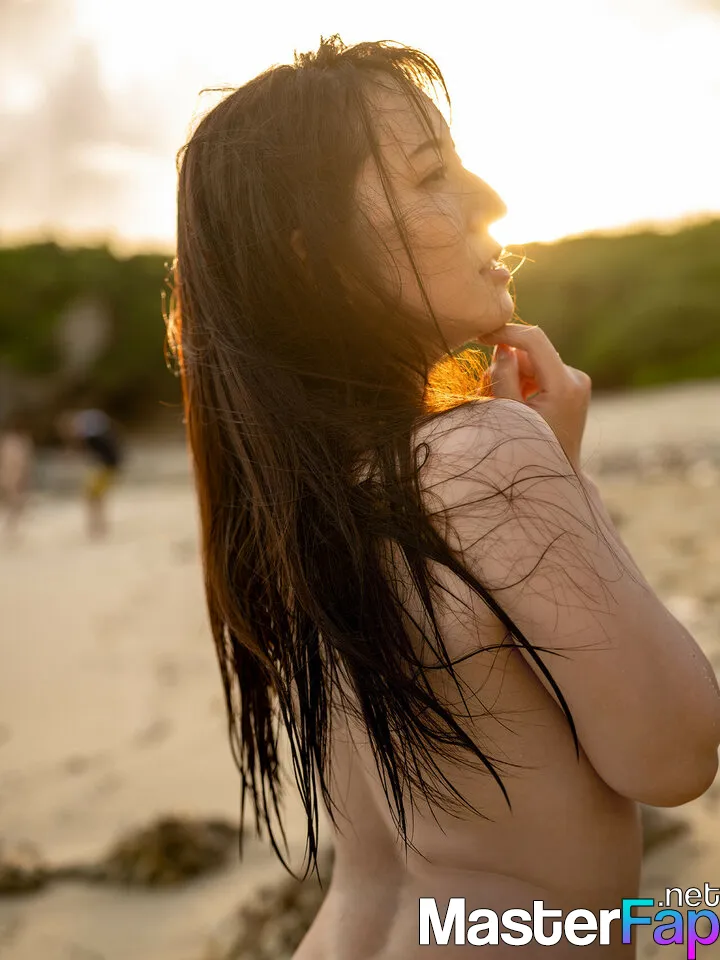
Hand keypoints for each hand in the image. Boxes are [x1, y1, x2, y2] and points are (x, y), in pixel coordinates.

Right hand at [476, 323, 591, 470]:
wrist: (554, 480)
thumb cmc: (527, 453)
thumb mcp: (507, 413)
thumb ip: (503, 376)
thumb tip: (502, 347)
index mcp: (564, 386)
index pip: (534, 340)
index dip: (505, 333)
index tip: (480, 336)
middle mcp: (576, 379)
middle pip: (531, 354)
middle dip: (506, 367)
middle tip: (489, 394)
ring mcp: (576, 384)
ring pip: (533, 363)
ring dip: (512, 377)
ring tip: (502, 405)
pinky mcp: (571, 389)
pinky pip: (540, 374)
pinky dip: (523, 384)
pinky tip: (516, 406)